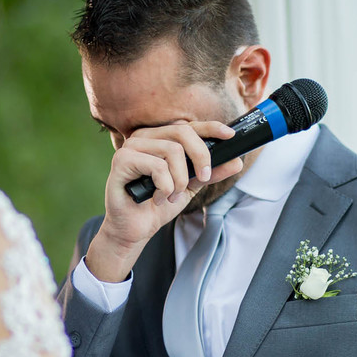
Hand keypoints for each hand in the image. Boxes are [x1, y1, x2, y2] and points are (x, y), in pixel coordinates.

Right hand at [85, 122, 242, 281]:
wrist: (135, 229)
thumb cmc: (157, 205)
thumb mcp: (190, 187)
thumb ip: (209, 173)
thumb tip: (235, 161)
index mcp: (158, 138)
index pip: (188, 126)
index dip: (210, 128)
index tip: (230, 136)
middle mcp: (143, 137)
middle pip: (182, 133)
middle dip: (200, 157)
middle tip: (203, 178)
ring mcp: (130, 147)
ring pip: (172, 151)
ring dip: (179, 180)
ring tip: (171, 196)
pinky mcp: (121, 160)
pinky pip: (157, 167)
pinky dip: (165, 187)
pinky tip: (157, 198)